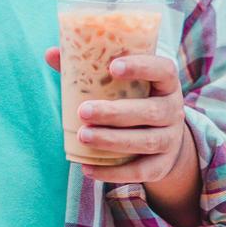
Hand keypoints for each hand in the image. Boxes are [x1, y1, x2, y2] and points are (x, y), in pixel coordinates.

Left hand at [43, 48, 189, 183]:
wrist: (163, 137)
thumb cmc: (134, 100)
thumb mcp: (122, 83)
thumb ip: (89, 68)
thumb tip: (50, 53)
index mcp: (166, 83)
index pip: (163, 70)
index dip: (141, 67)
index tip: (113, 66)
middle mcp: (174, 110)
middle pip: (150, 111)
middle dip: (115, 112)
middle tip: (84, 111)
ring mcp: (170, 139)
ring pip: (145, 141)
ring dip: (112, 140)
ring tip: (83, 136)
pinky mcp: (162, 165)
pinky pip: (140, 171)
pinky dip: (114, 173)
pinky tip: (88, 168)